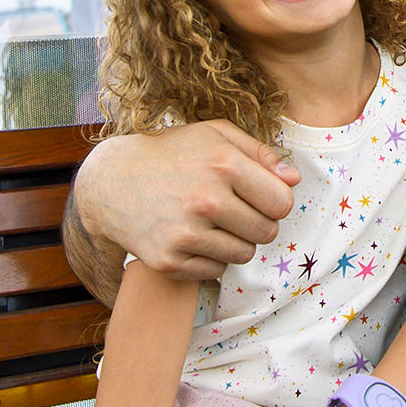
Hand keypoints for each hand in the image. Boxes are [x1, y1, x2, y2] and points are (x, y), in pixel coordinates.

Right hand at [72, 119, 300, 282]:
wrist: (111, 182)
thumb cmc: (172, 153)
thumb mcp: (215, 135)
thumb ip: (260, 153)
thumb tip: (294, 180)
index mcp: (222, 164)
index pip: (282, 202)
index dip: (275, 200)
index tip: (259, 196)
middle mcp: (205, 200)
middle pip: (267, 232)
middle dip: (258, 222)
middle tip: (235, 210)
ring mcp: (185, 234)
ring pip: (244, 254)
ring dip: (237, 241)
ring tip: (214, 222)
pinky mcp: (169, 261)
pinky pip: (217, 271)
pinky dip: (212, 258)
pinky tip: (194, 236)